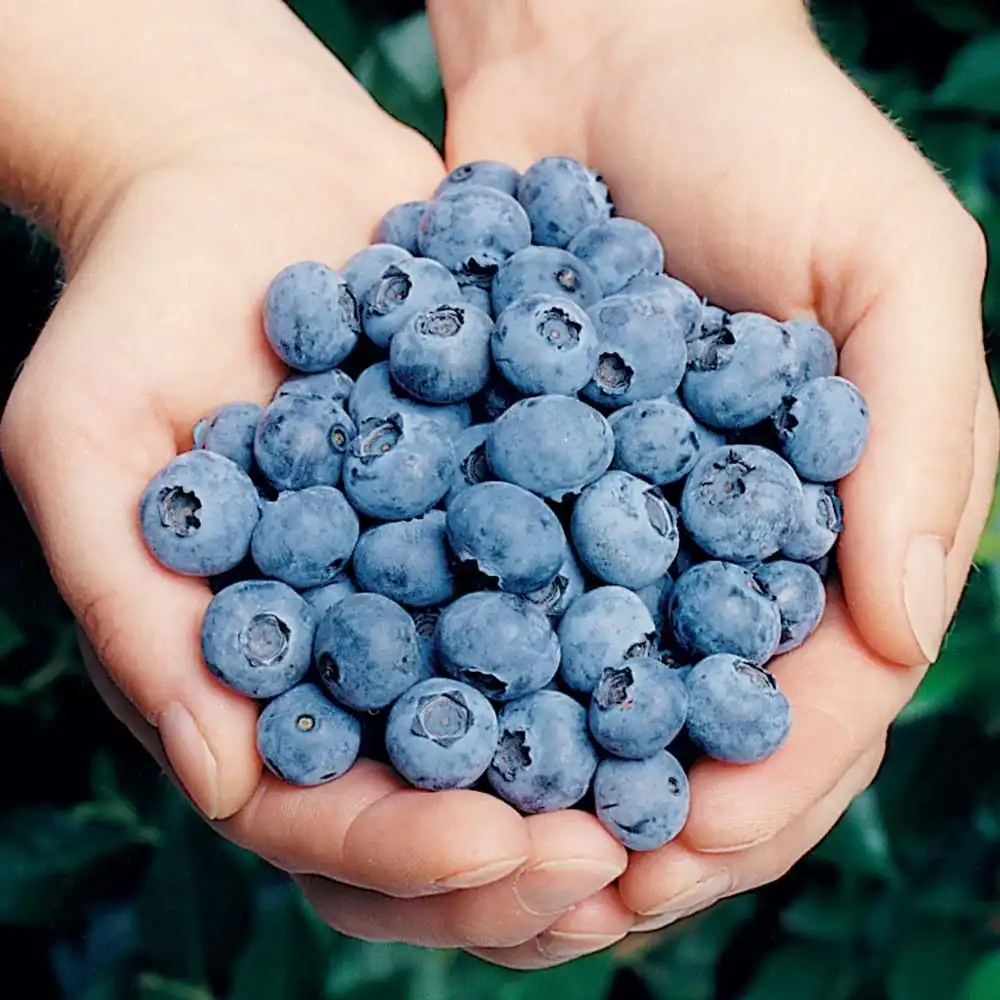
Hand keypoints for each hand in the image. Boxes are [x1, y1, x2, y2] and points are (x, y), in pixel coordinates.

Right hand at [0, 0, 627, 962]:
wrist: (243, 171)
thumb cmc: (135, 301)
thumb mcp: (84, 441)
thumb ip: (130, 609)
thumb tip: (219, 780)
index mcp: (253, 666)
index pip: (321, 808)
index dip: (404, 842)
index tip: (501, 845)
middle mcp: (362, 639)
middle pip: (443, 791)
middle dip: (526, 838)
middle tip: (620, 854)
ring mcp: (445, 571)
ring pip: (531, 704)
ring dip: (609, 758)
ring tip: (697, 775)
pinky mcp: (514, 490)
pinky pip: (585, 569)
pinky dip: (649, 609)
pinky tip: (724, 628)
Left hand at [352, 0, 998, 966]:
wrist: (610, 60)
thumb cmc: (771, 138)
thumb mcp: (891, 261)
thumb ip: (919, 442)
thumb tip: (907, 627)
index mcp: (843, 520)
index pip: (825, 695)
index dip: (767, 784)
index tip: (691, 849)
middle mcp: (735, 545)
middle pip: (708, 726)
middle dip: (661, 820)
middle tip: (589, 895)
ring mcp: (630, 525)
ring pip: (606, 696)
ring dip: (568, 786)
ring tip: (508, 854)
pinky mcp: (532, 487)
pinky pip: (512, 609)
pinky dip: (486, 683)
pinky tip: (440, 740)